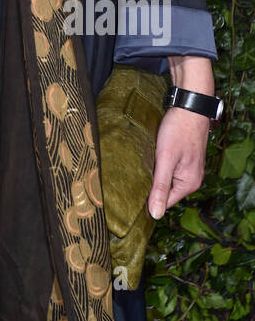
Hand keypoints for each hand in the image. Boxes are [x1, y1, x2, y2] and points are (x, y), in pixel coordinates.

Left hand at [147, 55, 213, 216]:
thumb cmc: (179, 130)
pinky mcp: (184, 158)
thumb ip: (160, 186)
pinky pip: (168, 168)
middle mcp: (191, 180)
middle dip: (149, 184)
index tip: (128, 193)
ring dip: (153, 173)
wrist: (190, 105)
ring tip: (138, 165)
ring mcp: (188, 168)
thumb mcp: (166, 159)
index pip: (163, 202)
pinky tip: (148, 157)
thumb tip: (155, 215)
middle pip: (164, 190)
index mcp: (189, 184)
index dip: (146, 198)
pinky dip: (158, 164)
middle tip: (131, 176)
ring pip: (165, 178)